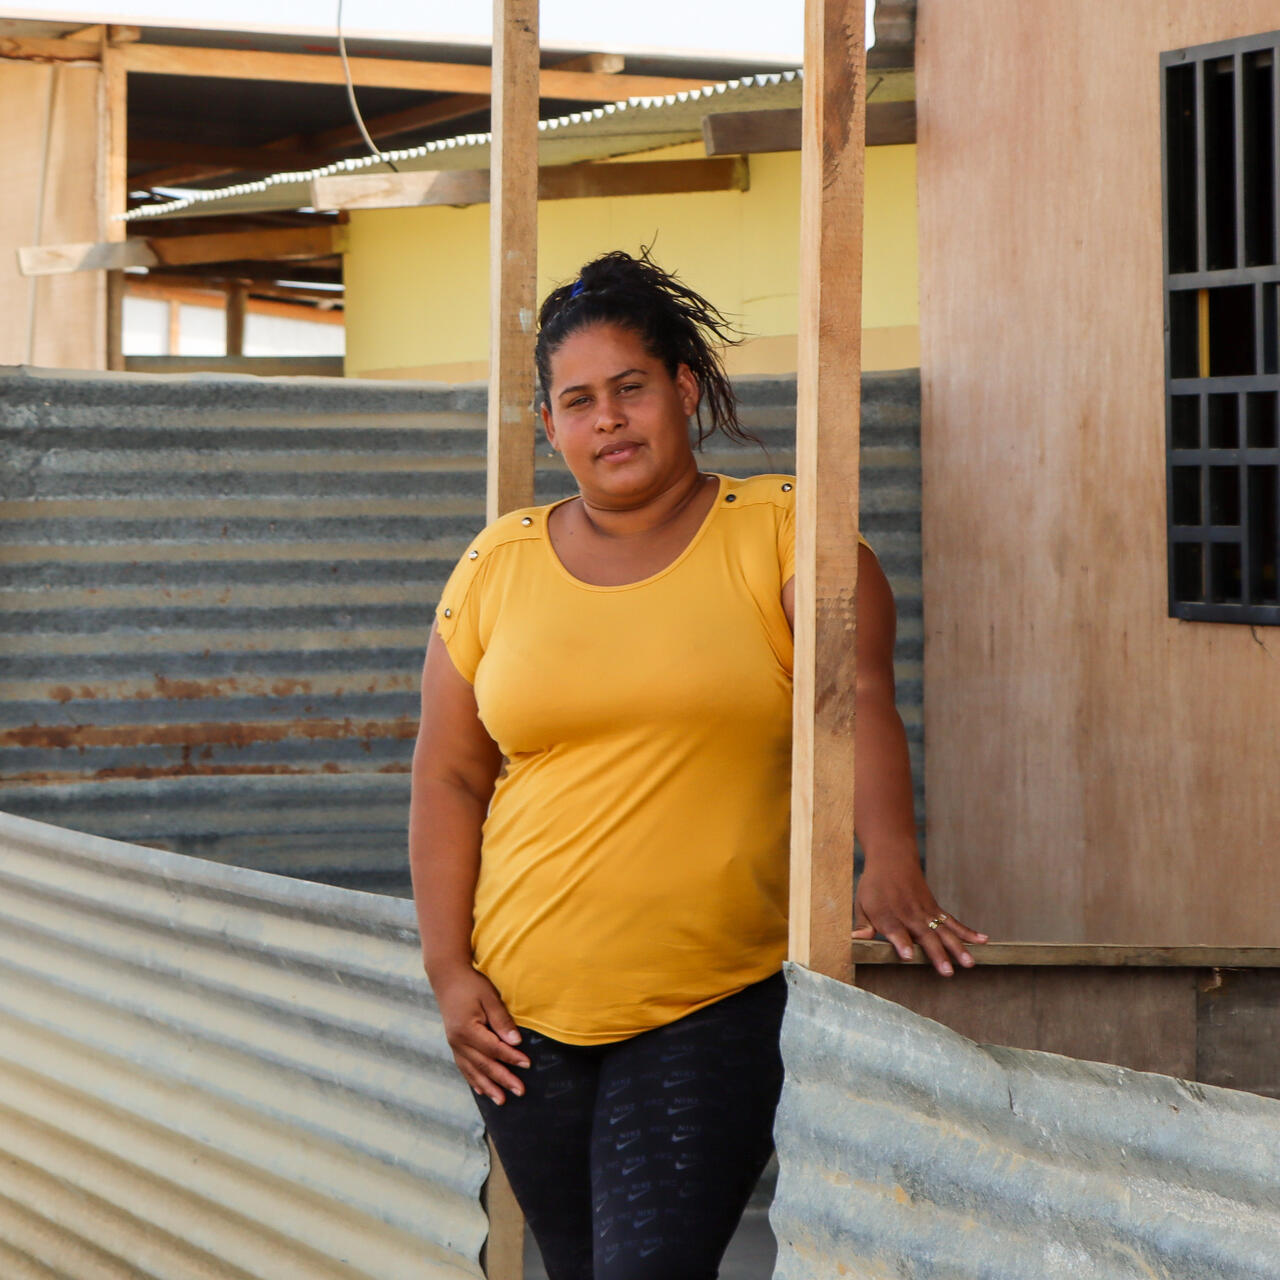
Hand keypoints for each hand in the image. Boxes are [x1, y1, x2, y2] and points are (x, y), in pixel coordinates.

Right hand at [433, 965, 528, 1103]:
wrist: (447, 978)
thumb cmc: (471, 985)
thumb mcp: (489, 997)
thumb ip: (501, 1020)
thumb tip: (515, 1042)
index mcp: (466, 1029)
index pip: (493, 1048)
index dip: (511, 1057)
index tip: (527, 1064)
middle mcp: (458, 1041)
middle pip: (483, 1064)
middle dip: (503, 1079)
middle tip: (520, 1091)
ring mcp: (454, 1045)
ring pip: (472, 1071)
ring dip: (488, 1086)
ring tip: (502, 1100)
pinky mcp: (454, 1045)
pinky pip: (464, 1067)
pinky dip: (474, 1080)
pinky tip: (482, 1091)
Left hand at [853, 857, 987, 976]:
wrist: (892, 858)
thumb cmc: (874, 886)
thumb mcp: (862, 904)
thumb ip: (863, 925)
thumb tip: (856, 939)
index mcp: (887, 915)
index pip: (895, 932)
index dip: (902, 944)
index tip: (908, 957)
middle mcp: (909, 914)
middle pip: (924, 935)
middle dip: (936, 954)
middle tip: (947, 971)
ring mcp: (925, 912)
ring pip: (944, 931)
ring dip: (958, 947)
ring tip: (970, 963)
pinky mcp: (936, 909)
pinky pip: (953, 921)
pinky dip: (968, 931)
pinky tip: (983, 940)